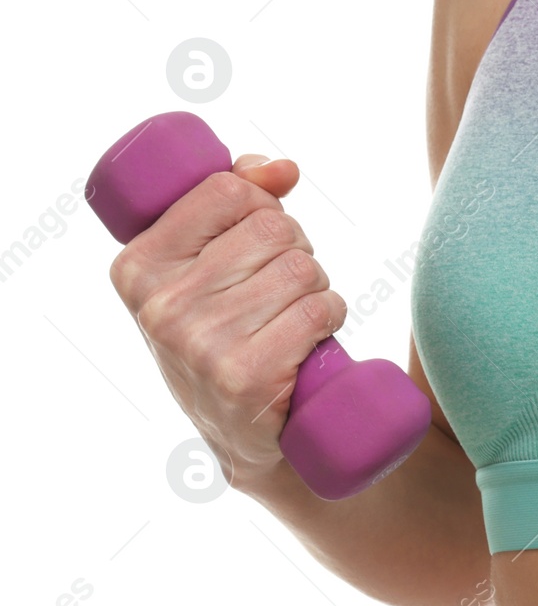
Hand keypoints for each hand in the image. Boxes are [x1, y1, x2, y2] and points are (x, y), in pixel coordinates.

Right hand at [108, 154, 347, 493]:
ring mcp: (200, 344)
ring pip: (302, 268)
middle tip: (281, 287)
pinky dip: (331, 316)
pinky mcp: (245, 378)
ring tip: (292, 316)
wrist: (247, 437)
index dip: (263, 205)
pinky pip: (318, 309)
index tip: (258, 237)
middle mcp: (160, 305)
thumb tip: (281, 168)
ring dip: (316, 287)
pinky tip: (312, 339)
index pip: (226, 190)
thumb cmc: (231, 335)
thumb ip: (233, 201)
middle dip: (296, 249)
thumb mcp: (209, 268)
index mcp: (138, 266)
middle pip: (273, 228)